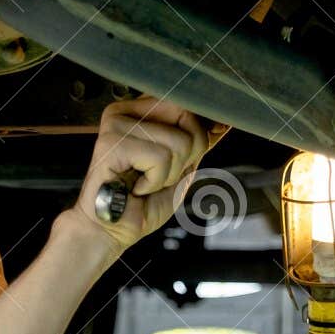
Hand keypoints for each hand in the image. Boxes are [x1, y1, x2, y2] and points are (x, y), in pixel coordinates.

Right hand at [68, 96, 211, 252]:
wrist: (111, 230)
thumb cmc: (140, 203)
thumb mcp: (180, 167)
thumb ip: (197, 142)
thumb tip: (223, 122)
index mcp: (141, 111)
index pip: (188, 103)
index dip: (200, 132)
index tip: (186, 159)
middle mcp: (127, 111)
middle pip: (189, 116)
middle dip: (186, 156)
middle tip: (159, 174)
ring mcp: (117, 124)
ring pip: (179, 142)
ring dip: (168, 174)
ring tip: (144, 183)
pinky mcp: (112, 141)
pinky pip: (161, 158)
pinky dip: (155, 182)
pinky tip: (135, 187)